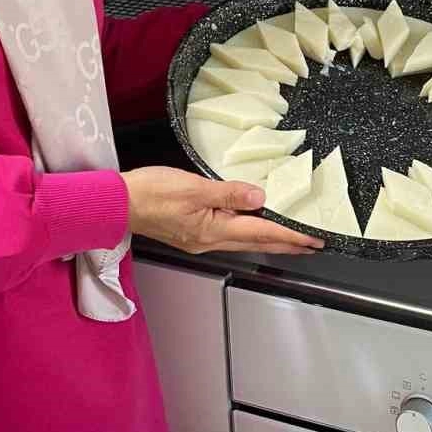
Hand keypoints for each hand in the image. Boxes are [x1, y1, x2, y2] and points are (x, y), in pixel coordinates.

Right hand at [122, 166, 323, 254]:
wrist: (117, 204)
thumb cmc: (151, 192)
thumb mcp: (193, 187)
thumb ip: (229, 193)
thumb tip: (260, 197)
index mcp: (214, 230)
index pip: (262, 233)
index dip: (291, 235)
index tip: (313, 239)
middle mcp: (210, 240)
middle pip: (257, 243)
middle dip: (286, 244)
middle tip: (312, 244)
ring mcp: (201, 239)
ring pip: (244, 241)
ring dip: (270, 240)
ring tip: (291, 238)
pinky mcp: (192, 233)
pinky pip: (230, 236)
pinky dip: (250, 233)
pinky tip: (253, 227)